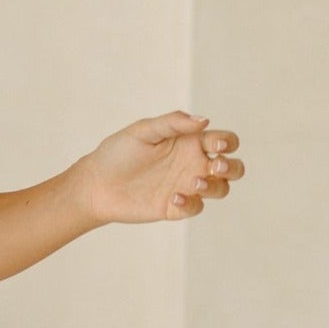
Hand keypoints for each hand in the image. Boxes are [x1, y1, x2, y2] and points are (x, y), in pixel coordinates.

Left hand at [74, 111, 244, 225]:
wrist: (95, 183)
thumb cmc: (118, 152)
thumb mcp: (143, 131)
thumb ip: (173, 123)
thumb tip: (205, 120)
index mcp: (190, 141)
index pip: (225, 141)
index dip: (228, 143)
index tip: (214, 145)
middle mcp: (193, 164)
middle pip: (233, 167)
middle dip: (232, 167)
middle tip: (215, 166)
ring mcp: (186, 186)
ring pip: (221, 189)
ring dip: (215, 186)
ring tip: (193, 183)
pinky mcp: (175, 207)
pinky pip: (196, 208)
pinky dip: (191, 203)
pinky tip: (173, 197)